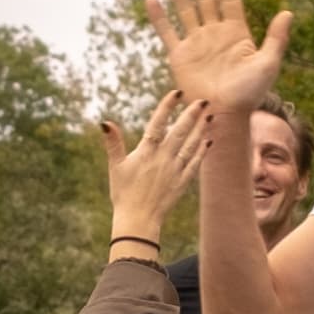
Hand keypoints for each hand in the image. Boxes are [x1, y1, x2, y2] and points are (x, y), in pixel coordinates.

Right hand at [100, 90, 208, 249]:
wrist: (138, 220)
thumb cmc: (123, 193)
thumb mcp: (115, 166)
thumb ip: (113, 143)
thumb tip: (105, 122)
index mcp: (146, 152)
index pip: (158, 123)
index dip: (167, 107)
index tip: (177, 93)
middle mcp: (163, 159)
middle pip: (180, 131)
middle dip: (192, 114)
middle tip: (203, 99)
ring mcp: (175, 170)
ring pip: (191, 145)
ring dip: (200, 129)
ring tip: (209, 115)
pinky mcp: (182, 182)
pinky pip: (195, 163)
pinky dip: (202, 150)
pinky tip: (208, 139)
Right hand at [147, 0, 295, 123]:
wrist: (225, 115)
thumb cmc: (250, 94)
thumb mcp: (268, 63)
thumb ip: (276, 38)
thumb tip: (288, 13)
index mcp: (236, 32)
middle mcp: (215, 33)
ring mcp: (196, 43)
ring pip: (185, 9)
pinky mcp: (179, 56)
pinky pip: (168, 32)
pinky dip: (160, 17)